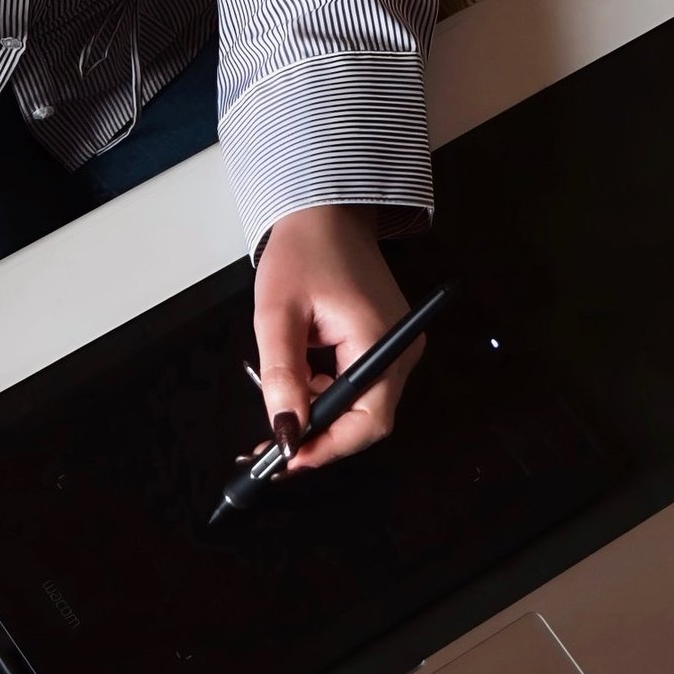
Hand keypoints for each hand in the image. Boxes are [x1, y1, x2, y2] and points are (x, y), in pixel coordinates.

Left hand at [253, 205, 418, 468]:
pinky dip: (328, 399)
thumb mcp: (278, 314)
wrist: (326, 213)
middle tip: (273, 451)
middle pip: (367, 422)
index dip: (328, 447)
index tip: (286, 460)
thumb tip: (286, 433)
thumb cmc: (303, 251)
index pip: (367, 420)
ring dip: (320, 420)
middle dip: (320, 440)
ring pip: (361, 409)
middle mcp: (400, 350)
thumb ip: (283, 377)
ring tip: (279, 418)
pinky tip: (300, 392)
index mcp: (380, 340)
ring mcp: (396, 349)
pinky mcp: (385, 346)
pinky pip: (360, 389)